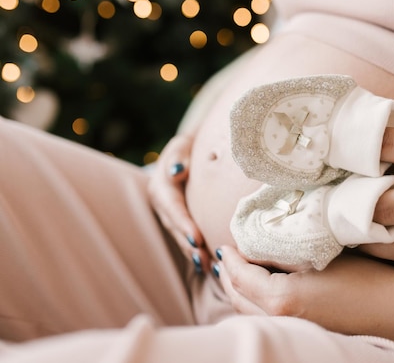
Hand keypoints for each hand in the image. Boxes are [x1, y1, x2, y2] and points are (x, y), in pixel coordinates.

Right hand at [148, 134, 209, 272]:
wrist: (188, 152)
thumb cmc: (189, 148)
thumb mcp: (181, 147)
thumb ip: (179, 157)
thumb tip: (177, 171)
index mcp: (161, 188)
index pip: (172, 208)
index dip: (183, 224)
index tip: (196, 239)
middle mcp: (162, 205)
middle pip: (176, 228)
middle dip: (189, 245)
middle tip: (205, 260)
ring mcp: (169, 215)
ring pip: (181, 237)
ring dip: (194, 254)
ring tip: (210, 268)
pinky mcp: (179, 221)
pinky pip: (188, 238)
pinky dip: (198, 251)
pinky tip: (212, 266)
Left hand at [214, 246, 393, 352]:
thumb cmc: (372, 279)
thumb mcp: (326, 256)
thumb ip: (288, 251)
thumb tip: (261, 245)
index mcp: (282, 300)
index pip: (241, 276)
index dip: (232, 259)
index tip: (227, 244)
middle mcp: (282, 324)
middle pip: (239, 300)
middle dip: (230, 279)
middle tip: (227, 260)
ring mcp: (296, 336)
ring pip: (251, 317)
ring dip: (241, 296)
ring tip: (241, 277)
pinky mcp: (310, 341)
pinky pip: (269, 325)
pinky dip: (257, 310)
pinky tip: (265, 298)